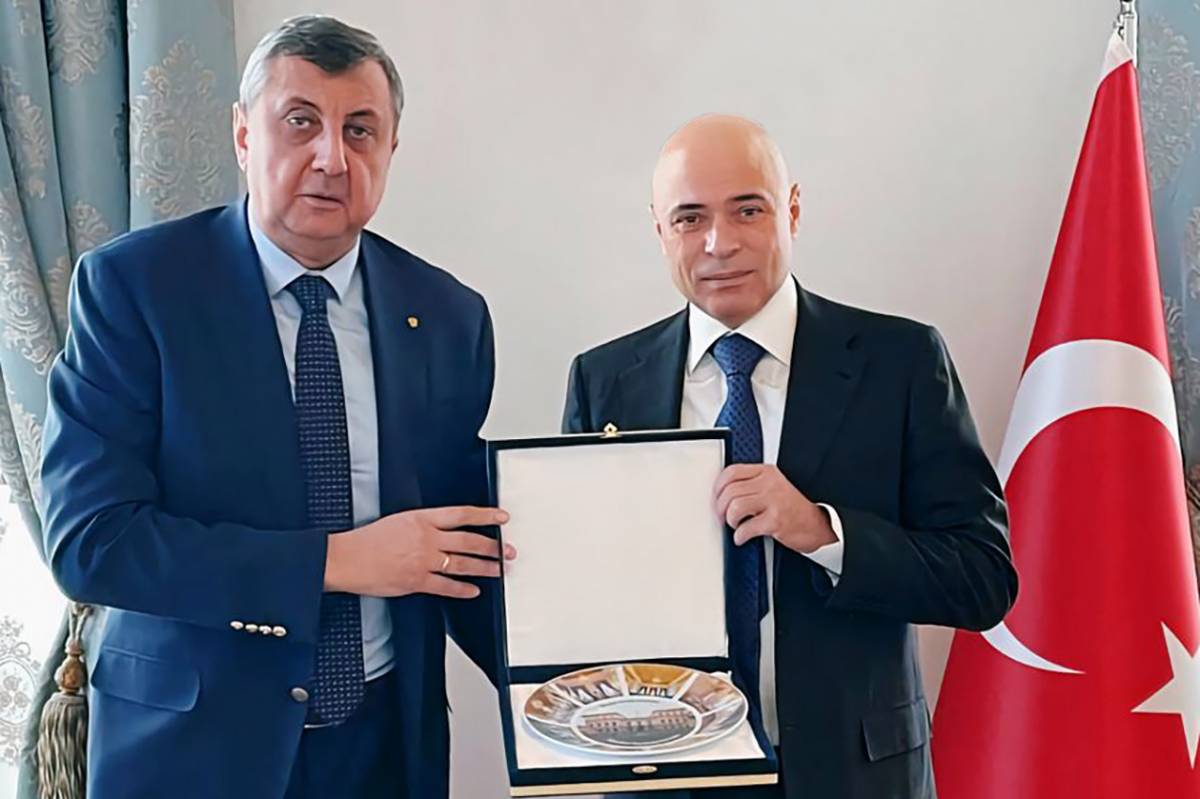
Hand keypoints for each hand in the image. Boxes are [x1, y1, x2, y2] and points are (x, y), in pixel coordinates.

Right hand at [324, 506, 515, 598]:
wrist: (347, 558)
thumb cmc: (369, 540)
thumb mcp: (400, 520)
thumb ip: (424, 525)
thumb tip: (444, 530)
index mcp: (422, 518)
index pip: (462, 514)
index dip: (485, 515)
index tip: (501, 517)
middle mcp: (427, 538)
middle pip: (469, 540)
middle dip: (492, 546)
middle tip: (507, 550)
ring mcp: (423, 561)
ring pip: (462, 564)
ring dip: (484, 567)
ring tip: (499, 570)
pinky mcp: (416, 581)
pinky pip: (446, 587)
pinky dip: (463, 589)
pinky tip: (474, 590)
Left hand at [713, 465, 835, 553]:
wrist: (820, 525)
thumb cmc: (795, 508)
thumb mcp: (774, 487)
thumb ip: (753, 484)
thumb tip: (723, 493)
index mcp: (767, 472)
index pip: (732, 472)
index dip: (718, 486)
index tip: (716, 497)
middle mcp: (769, 484)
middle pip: (730, 491)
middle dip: (721, 507)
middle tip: (722, 516)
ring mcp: (773, 501)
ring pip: (735, 507)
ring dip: (730, 520)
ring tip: (735, 525)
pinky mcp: (775, 521)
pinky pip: (746, 528)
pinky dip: (740, 536)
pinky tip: (742, 537)